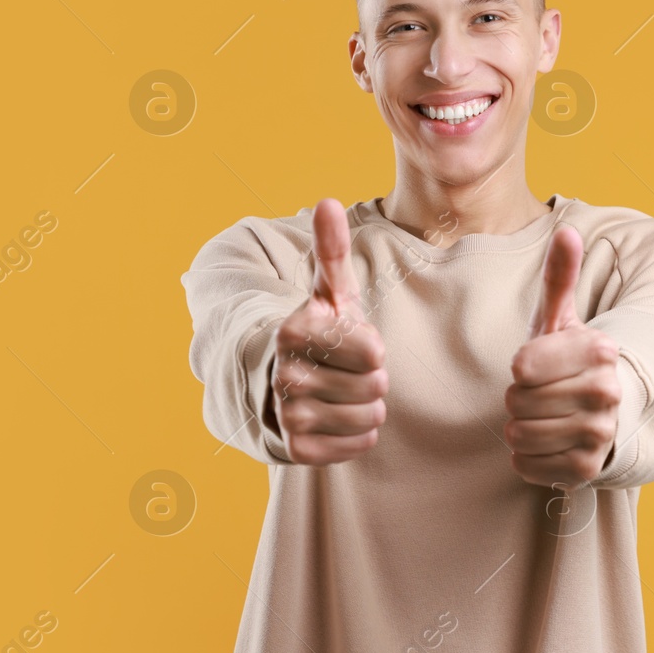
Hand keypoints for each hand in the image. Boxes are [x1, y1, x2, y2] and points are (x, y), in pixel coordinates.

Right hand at [268, 198, 388, 464]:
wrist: (277, 384)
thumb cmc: (318, 332)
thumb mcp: (327, 291)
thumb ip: (331, 249)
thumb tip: (328, 202)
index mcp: (293, 331)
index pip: (374, 352)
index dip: (372, 347)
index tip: (350, 342)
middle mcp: (284, 375)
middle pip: (376, 386)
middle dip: (371, 379)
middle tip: (346, 371)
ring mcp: (288, 416)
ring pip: (371, 417)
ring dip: (366, 407)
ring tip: (341, 393)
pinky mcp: (297, 450)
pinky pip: (360, 445)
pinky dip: (358, 435)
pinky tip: (336, 418)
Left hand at [505, 223, 622, 487]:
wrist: (603, 417)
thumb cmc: (567, 362)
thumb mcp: (560, 320)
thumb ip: (559, 277)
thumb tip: (566, 230)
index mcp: (600, 350)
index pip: (522, 366)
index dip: (520, 367)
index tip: (537, 366)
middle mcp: (607, 392)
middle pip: (517, 401)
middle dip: (518, 399)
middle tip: (540, 395)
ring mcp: (601, 434)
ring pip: (519, 434)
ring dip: (519, 428)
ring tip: (543, 418)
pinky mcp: (588, 470)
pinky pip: (526, 465)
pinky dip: (525, 458)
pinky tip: (546, 444)